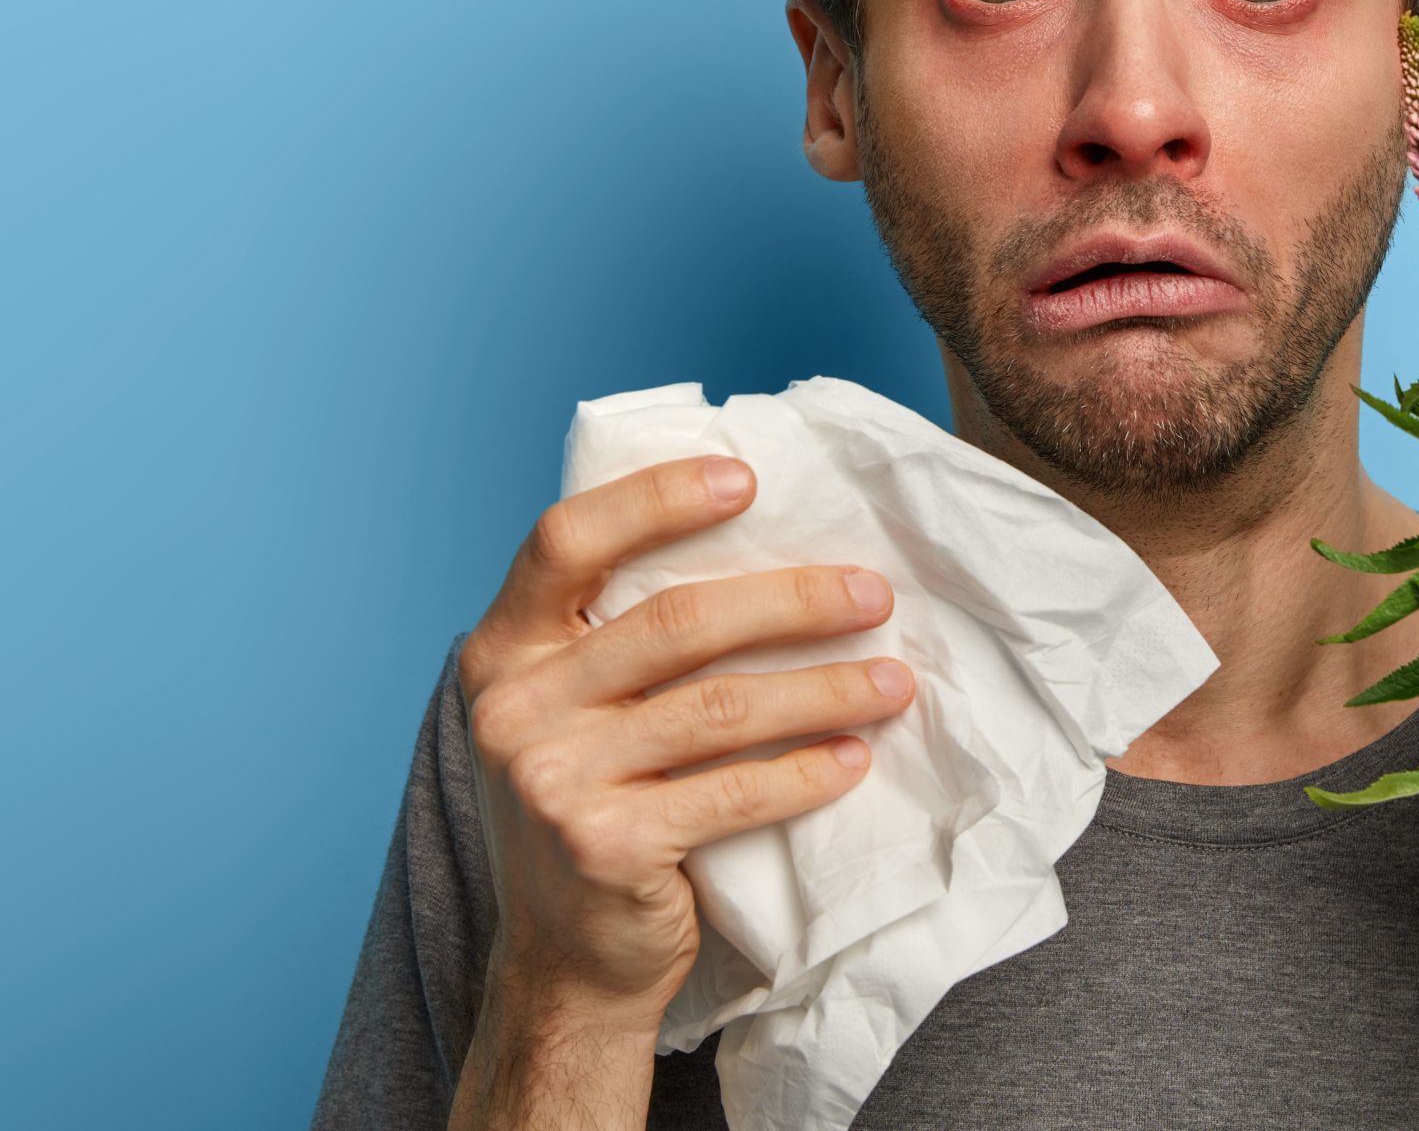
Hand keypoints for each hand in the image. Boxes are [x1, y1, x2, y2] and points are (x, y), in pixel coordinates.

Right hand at [455, 455, 911, 1032]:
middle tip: (874, 594)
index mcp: (503, 649)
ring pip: (719, 705)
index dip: (655, 499)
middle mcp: (513, 707)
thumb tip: (763, 540)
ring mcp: (551, 780)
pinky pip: (732, 792)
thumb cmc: (596, 801)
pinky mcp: (603, 846)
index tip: (747, 479)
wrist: (567, 960)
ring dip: (824, 688)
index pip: (564, 540)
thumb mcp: (573, 706)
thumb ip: (619, 632)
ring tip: (894, 680)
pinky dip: (805, 773)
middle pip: (675, 621)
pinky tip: (855, 759)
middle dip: (792, 601)